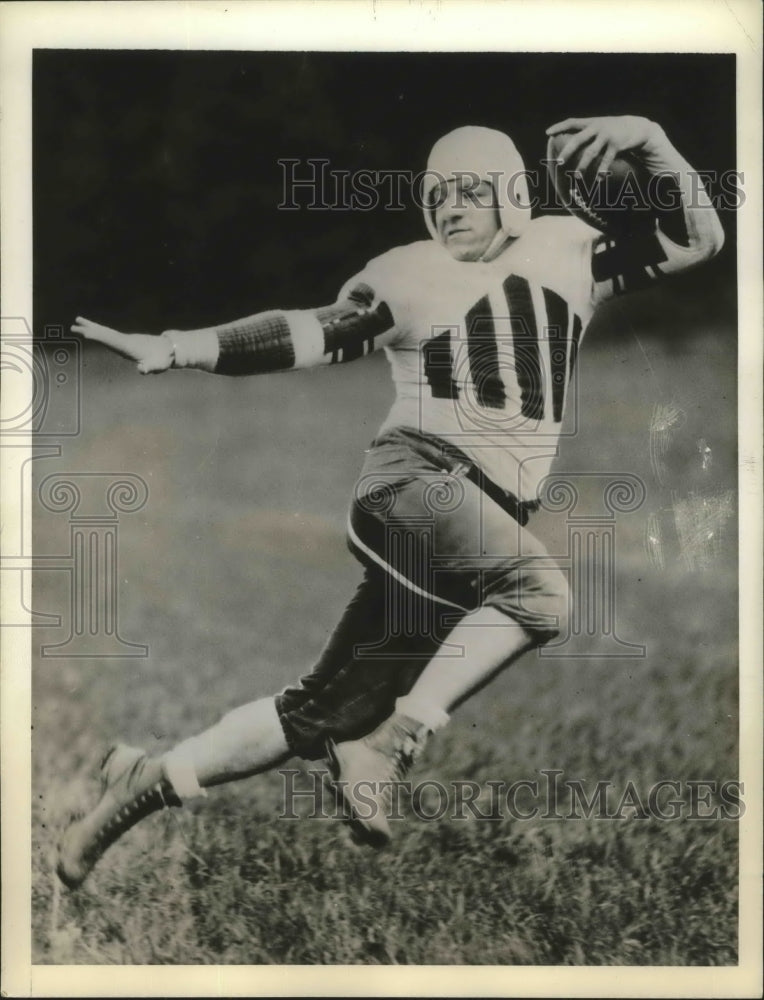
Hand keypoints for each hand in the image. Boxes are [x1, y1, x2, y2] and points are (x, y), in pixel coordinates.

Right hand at [71, 316, 173, 373]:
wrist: (171, 349)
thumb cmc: (163, 359)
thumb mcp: (157, 365)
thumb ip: (149, 368)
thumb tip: (142, 370)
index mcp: (129, 345)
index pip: (110, 340)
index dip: (98, 336)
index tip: (85, 332)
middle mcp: (125, 340)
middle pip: (105, 333)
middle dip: (89, 330)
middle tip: (73, 325)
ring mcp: (126, 340)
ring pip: (106, 333)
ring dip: (92, 328)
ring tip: (78, 322)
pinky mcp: (127, 342)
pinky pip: (110, 336)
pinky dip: (100, 333)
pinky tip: (94, 332)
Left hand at [546, 116, 662, 174]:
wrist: (637, 127)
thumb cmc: (613, 130)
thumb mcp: (600, 125)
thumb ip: (586, 131)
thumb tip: (568, 144)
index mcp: (591, 122)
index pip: (572, 122)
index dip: (560, 126)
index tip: (547, 132)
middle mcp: (597, 127)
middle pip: (578, 139)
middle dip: (568, 151)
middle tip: (559, 162)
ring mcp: (607, 136)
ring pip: (591, 152)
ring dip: (583, 166)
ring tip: (577, 177)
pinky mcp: (616, 145)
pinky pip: (607, 160)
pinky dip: (602, 171)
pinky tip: (598, 180)